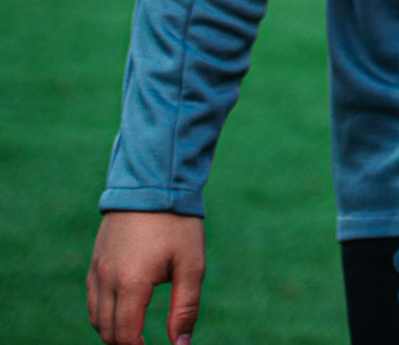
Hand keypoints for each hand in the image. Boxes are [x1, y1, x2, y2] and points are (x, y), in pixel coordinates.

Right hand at [88, 211, 204, 344]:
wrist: (153, 183)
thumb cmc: (177, 224)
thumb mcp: (192, 265)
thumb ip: (186, 308)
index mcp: (131, 284)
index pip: (126, 336)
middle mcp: (107, 280)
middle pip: (107, 331)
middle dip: (126, 343)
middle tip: (148, 343)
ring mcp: (97, 270)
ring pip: (96, 317)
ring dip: (113, 330)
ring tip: (138, 334)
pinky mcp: (95, 261)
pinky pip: (92, 299)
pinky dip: (104, 313)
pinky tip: (124, 311)